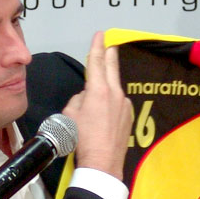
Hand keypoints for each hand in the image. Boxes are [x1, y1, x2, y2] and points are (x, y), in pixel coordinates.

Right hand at [62, 31, 131, 179]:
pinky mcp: (129, 117)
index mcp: (99, 90)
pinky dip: (111, 103)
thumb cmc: (82, 139)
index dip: (97, 46)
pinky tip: (104, 115)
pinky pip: (118, 104)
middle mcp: (116, 94)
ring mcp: (125, 105)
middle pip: (111, 68)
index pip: (96, 62)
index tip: (100, 34)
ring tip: (98, 93)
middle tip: (109, 44)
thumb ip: (78, 99)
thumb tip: (86, 97)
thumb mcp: (70, 115)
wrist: (102, 164)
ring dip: (107, 85)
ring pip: (114, 89)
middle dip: (109, 54)